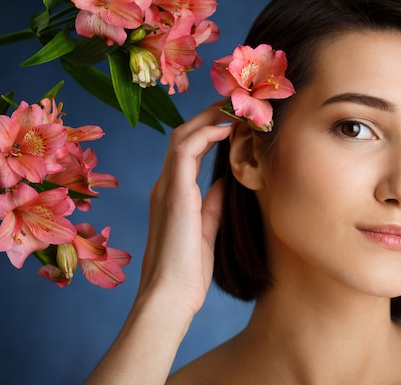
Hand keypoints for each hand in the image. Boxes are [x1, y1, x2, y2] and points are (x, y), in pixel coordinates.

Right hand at [138, 101, 231, 315]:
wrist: (169, 296)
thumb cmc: (188, 271)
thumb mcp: (207, 229)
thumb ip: (214, 203)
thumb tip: (229, 181)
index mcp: (173, 194)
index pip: (187, 149)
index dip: (208, 129)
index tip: (233, 119)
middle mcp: (166, 185)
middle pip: (182, 135)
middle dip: (208, 116)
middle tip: (235, 104)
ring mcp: (166, 187)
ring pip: (181, 136)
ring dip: (208, 118)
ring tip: (233, 107)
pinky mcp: (174, 194)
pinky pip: (184, 151)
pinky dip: (205, 134)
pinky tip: (226, 129)